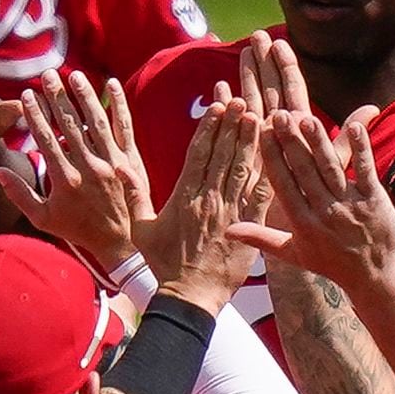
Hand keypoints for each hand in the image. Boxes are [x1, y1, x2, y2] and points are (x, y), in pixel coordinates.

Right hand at [0, 70, 151, 270]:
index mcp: (65, 179)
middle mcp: (89, 167)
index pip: (46, 139)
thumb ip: (20, 195)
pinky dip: (119, 105)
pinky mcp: (130, 161)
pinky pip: (124, 127)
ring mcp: (111, 162)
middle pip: (70, 124)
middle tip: (48, 74)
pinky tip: (113, 84)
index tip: (27, 95)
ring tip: (74, 75)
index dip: (35, 115)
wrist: (121, 243)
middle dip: (57, 97)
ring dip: (85, 96)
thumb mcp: (44, 219)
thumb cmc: (79, 231)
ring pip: (96, 121)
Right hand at [139, 92, 262, 312]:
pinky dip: (268, 171)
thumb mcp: (141, 229)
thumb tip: (119, 169)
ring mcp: (230, 212)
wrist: (190, 296)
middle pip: (224, 153)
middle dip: (233, 123)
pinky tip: (275, 153)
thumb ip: (133, 197)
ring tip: (258, 113)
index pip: (199, 153)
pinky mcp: (247, 226)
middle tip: (242, 97)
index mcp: (184, 196)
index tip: (218, 105)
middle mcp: (209, 199)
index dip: (210, 127)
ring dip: (250, 139)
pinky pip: (260, 194)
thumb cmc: (163, 264)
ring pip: (243, 168)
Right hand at [240, 106, 394, 288]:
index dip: (272, 157)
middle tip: (279, 115)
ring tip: (305, 118)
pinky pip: (365, 170)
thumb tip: (228, 231)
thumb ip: (261, 238)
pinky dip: (360, 148)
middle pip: (303, 171)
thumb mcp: (293, 254)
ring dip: (317, 142)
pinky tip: (353, 126)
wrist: (373, 277)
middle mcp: (324, 212)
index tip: (262, 132)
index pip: (282, 184)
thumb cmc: (331, 263)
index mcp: (302, 223)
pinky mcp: (374, 200)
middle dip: (290, 142)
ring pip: (330, 168)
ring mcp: (350, 205)